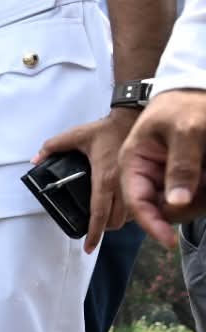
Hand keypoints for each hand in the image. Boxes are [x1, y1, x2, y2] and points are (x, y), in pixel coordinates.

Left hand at [35, 112, 133, 253]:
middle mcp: (120, 184)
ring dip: (116, 222)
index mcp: (104, 177)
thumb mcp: (75, 135)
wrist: (132, 118)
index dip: (94, 233)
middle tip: (93, 232)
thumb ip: (52, 147)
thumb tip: (35, 161)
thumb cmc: (104, 129)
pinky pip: (136, 204)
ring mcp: (132, 183)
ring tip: (104, 223)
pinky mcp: (140, 180)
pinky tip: (118, 209)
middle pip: (115, 220)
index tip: (89, 248)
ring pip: (128, 215)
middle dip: (104, 230)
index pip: (99, 213)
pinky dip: (128, 212)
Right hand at [120, 88, 205, 245]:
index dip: (151, 223)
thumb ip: (182, 165)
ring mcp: (164, 180)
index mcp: (133, 164)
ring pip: (180, 208)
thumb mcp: (187, 130)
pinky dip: (204, 194)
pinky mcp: (182, 181)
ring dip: (200, 199)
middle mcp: (145, 177)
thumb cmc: (185, 105)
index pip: (136, 203)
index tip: (169, 241)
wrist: (196, 91)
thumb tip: (176, 203)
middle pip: (161, 211)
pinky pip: (193, 200)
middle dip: (188, 205)